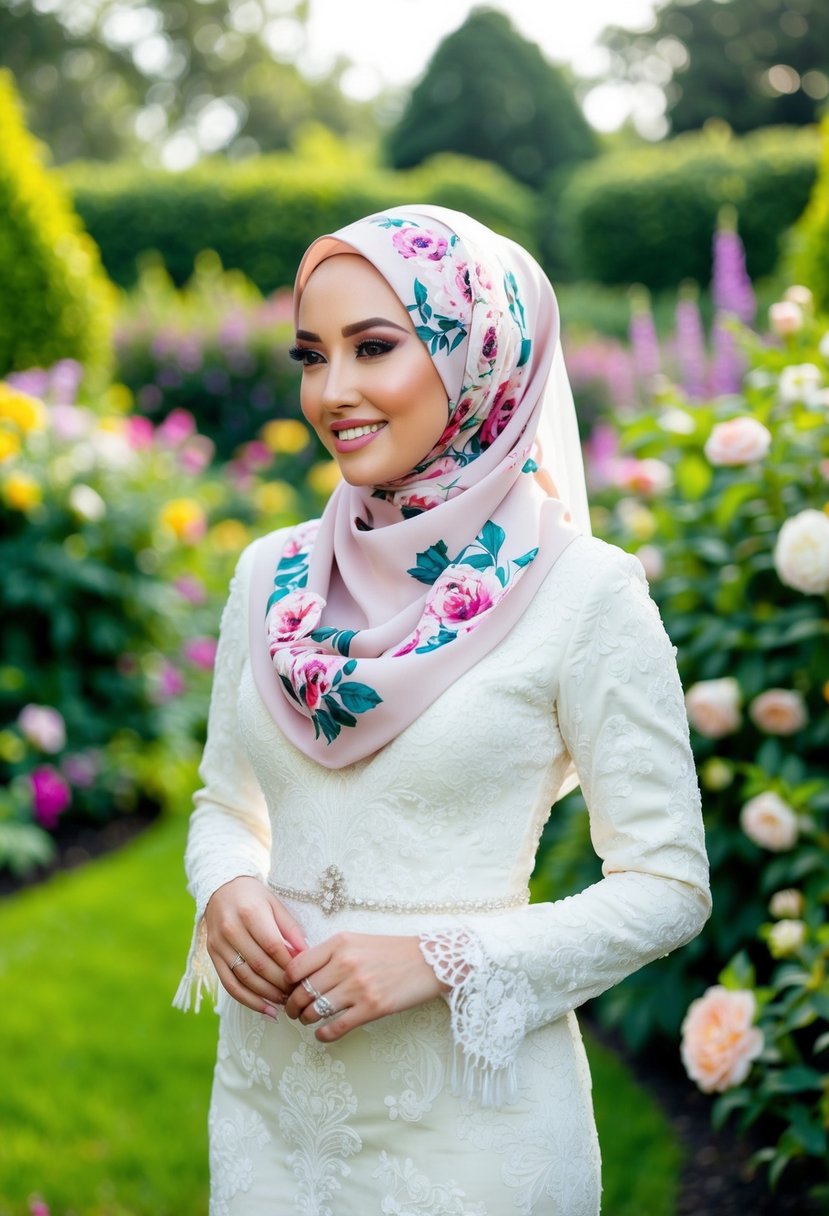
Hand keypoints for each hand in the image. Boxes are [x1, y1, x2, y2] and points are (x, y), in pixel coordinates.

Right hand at [204, 876, 307, 1016]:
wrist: (221, 889)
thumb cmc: (254, 896)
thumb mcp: (275, 904)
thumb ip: (290, 928)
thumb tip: (306, 954)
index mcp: (250, 913)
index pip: (273, 946)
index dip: (290, 964)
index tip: (305, 976)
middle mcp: (231, 929)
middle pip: (259, 965)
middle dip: (281, 983)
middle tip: (299, 993)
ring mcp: (219, 944)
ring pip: (245, 978)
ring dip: (267, 995)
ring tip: (286, 1002)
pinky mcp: (212, 956)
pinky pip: (230, 985)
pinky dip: (249, 1001)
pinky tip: (266, 1010)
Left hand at [283, 932, 447, 1042]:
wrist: (430, 960)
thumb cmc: (392, 951)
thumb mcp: (357, 941)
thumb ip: (330, 953)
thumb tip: (301, 972)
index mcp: (339, 943)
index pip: (296, 966)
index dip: (285, 982)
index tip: (287, 989)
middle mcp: (345, 963)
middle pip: (302, 991)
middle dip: (292, 1006)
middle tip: (293, 1011)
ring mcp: (358, 987)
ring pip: (315, 1011)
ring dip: (306, 1019)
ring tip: (308, 1020)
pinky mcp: (372, 1008)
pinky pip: (336, 1027)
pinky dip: (323, 1034)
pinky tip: (322, 1034)